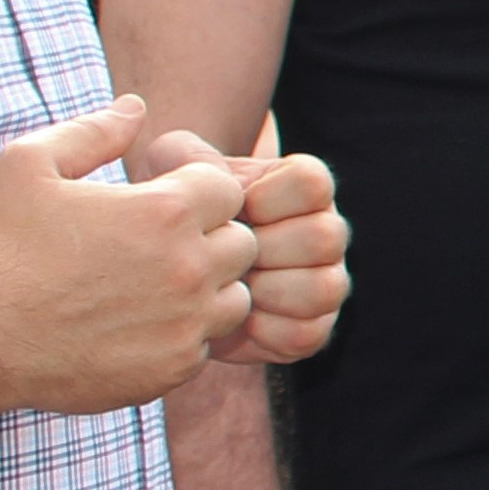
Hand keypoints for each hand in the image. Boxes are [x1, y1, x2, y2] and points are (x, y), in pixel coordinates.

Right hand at [0, 99, 256, 412]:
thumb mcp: (29, 165)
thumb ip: (93, 131)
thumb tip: (136, 106)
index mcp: (165, 213)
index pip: (228, 190)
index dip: (197, 193)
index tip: (160, 205)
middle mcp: (188, 268)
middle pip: (241, 244)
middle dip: (207, 239)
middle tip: (155, 248)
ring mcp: (185, 323)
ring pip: (234, 298)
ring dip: (205, 290)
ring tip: (150, 287)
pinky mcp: (173, 368)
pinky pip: (205, 345)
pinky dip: (182, 335)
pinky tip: (136, 326)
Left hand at [146, 117, 347, 366]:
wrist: (163, 273)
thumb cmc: (171, 213)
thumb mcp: (168, 173)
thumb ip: (186, 155)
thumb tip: (210, 171)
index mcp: (301, 189)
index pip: (312, 182)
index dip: (268, 199)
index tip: (232, 211)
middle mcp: (323, 232)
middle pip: (325, 236)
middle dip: (265, 249)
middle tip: (224, 257)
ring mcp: (324, 281)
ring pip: (325, 288)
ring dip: (270, 291)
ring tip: (229, 289)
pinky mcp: (311, 329)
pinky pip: (306, 334)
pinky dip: (265, 330)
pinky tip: (230, 319)